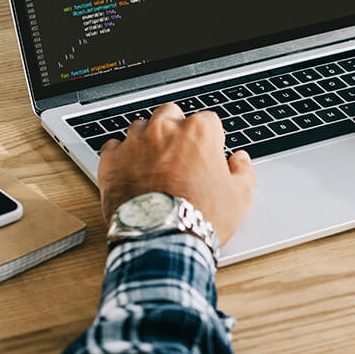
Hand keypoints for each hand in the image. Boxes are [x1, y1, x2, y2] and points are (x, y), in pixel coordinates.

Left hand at [98, 103, 255, 244]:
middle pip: (170, 114)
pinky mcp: (111, 160)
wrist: (161, 239)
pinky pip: (114, 148)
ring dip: (147, 141)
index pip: (207, 121)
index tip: (206, 156)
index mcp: (198, 131)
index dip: (208, 140)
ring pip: (140, 128)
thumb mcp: (239, 197)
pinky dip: (120, 157)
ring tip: (152, 166)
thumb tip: (240, 160)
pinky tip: (130, 173)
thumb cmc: (201, 217)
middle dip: (175, 129)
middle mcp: (164, 129)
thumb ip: (242, 171)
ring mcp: (135, 143)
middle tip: (178, 156)